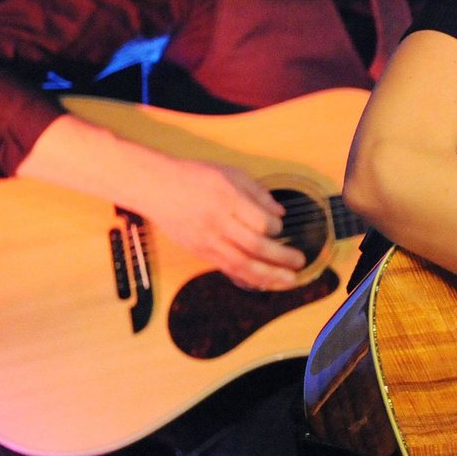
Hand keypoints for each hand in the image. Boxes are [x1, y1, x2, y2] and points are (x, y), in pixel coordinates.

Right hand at [134, 159, 307, 290]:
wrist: (155, 187)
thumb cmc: (194, 177)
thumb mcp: (230, 173)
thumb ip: (258, 193)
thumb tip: (280, 212)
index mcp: (228, 200)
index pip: (261, 222)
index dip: (277, 228)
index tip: (280, 226)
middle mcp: (218, 223)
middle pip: (255, 247)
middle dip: (282, 257)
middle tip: (300, 262)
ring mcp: (207, 240)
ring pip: (242, 264)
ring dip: (269, 275)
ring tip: (289, 280)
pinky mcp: (199, 252)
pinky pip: (227, 269)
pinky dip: (247, 277)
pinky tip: (263, 282)